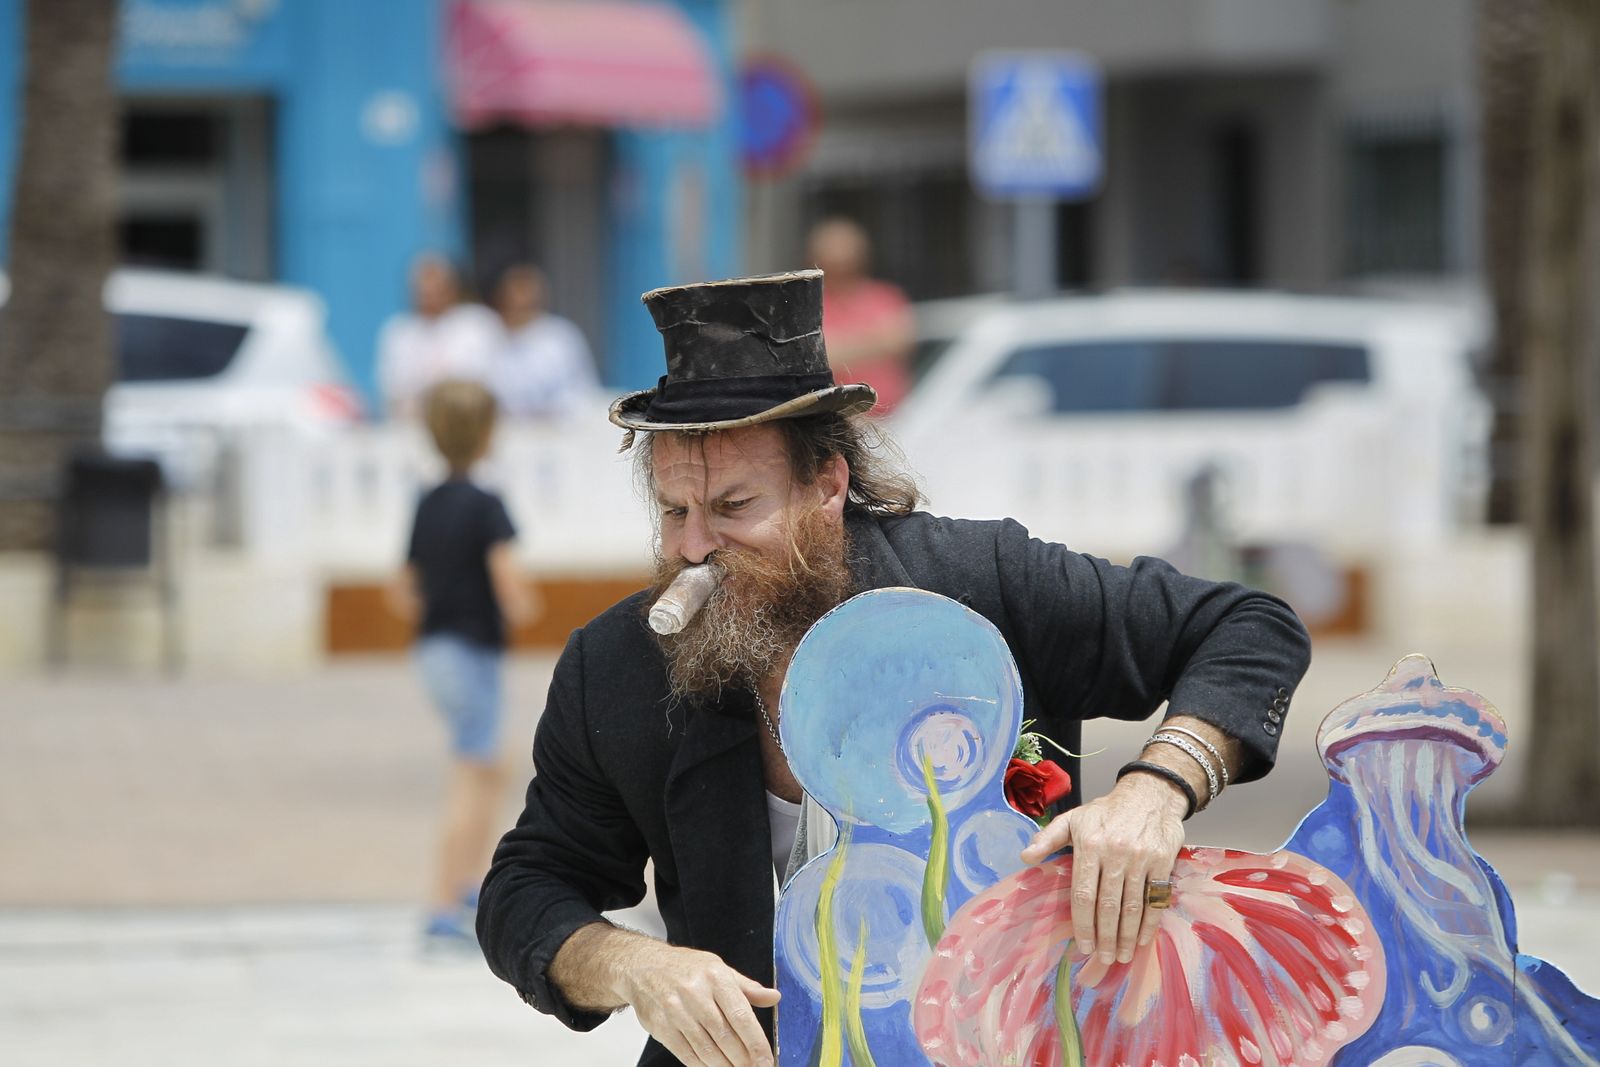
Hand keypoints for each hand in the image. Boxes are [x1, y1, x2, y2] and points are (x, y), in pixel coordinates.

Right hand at [618, 939, 779, 1066]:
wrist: (643, 966)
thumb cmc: (685, 968)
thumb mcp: (719, 968)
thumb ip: (747, 988)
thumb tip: (774, 997)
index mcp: (715, 977)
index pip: (741, 1016)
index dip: (756, 1043)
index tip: (766, 1060)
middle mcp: (695, 994)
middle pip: (725, 1037)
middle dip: (743, 1059)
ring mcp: (676, 1012)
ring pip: (707, 1050)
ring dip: (725, 1066)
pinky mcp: (661, 1027)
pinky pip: (687, 1055)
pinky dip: (703, 1065)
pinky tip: (714, 1066)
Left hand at [1019, 772, 1185, 965]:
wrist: (1149, 794)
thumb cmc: (1106, 811)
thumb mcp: (1073, 818)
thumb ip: (1048, 838)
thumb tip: (1025, 858)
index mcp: (1089, 845)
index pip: (1083, 894)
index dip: (1083, 924)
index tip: (1082, 945)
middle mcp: (1115, 853)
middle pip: (1108, 905)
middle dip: (1105, 937)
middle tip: (1103, 958)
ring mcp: (1141, 859)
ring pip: (1132, 906)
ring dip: (1126, 936)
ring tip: (1121, 956)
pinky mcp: (1163, 862)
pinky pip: (1155, 899)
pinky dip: (1149, 923)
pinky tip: (1142, 939)